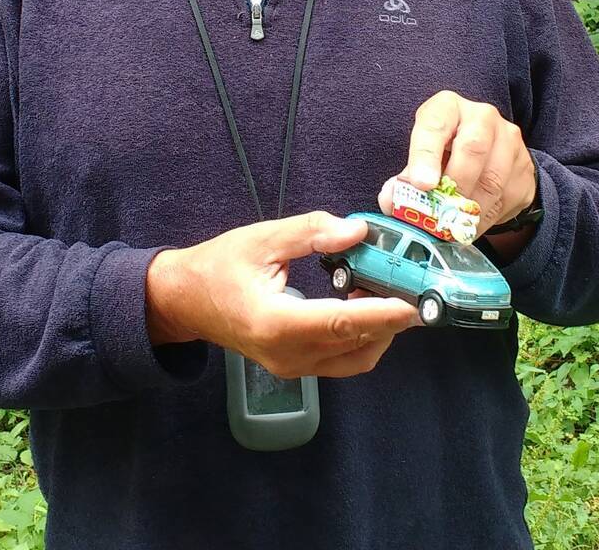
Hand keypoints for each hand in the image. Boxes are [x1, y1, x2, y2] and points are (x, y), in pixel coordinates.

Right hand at [145, 212, 417, 378]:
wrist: (184, 301)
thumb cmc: (218, 267)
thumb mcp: (262, 239)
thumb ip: (311, 232)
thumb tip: (358, 231)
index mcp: (276, 323)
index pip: (341, 323)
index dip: (382, 315)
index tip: (415, 304)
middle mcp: (288, 354)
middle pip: (357, 345)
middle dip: (392, 320)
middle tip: (411, 286)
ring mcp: (292, 367)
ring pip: (355, 360)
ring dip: (380, 331)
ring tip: (388, 291)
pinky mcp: (295, 368)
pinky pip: (342, 360)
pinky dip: (363, 337)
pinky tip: (364, 304)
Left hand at [383, 90, 536, 233]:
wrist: (491, 154)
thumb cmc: (446, 152)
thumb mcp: (423, 157)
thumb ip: (405, 179)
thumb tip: (390, 200)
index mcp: (448, 107)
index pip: (435, 124)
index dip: (426, 154)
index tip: (421, 184)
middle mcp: (482, 116)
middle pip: (473, 148)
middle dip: (453, 186)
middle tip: (438, 215)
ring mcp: (509, 140)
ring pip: (492, 179)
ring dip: (468, 210)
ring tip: (449, 227)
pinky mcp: (524, 167)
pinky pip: (505, 198)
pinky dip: (483, 219)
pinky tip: (467, 227)